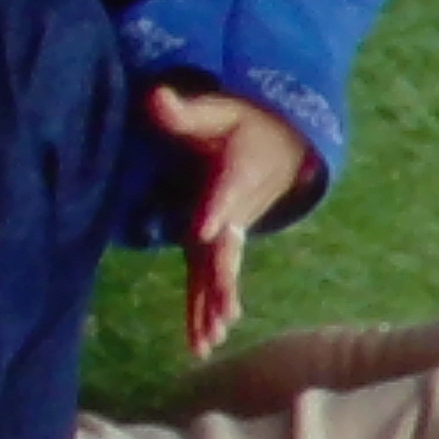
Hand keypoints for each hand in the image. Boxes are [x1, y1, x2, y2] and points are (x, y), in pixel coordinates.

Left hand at [147, 78, 306, 359]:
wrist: (283, 148)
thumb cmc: (245, 124)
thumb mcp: (219, 111)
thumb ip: (186, 111)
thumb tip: (154, 97)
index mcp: (237, 175)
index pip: (225, 194)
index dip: (216, 211)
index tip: (206, 231)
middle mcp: (237, 213)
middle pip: (229, 250)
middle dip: (223, 280)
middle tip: (223, 308)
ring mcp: (230, 234)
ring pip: (221, 273)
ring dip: (216, 306)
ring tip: (212, 338)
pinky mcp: (219, 247)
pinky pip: (213, 280)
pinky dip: (209, 310)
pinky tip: (204, 342)